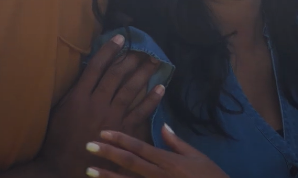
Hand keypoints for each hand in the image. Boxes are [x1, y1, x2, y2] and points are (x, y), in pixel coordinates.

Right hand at [37, 35, 165, 177]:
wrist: (62, 167)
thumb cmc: (58, 139)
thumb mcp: (61, 110)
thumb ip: (75, 92)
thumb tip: (88, 72)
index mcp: (79, 96)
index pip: (96, 66)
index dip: (109, 50)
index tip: (120, 38)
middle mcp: (96, 103)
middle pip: (117, 74)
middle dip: (130, 58)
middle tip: (142, 48)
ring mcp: (111, 117)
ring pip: (131, 89)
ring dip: (143, 73)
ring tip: (154, 60)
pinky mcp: (123, 131)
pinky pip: (141, 111)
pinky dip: (152, 98)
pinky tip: (161, 87)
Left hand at [84, 124, 229, 177]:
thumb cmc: (210, 176)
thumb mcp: (197, 156)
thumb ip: (176, 142)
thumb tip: (162, 126)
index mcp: (168, 161)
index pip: (139, 147)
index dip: (120, 139)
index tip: (103, 133)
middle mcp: (159, 175)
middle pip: (129, 162)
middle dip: (107, 153)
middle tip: (88, 146)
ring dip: (107, 176)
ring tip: (88, 170)